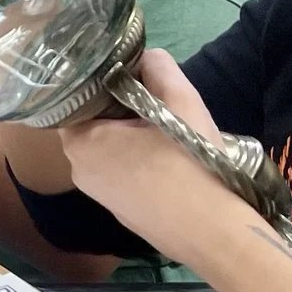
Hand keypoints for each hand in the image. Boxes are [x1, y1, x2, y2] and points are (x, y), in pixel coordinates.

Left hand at [47, 49, 241, 261]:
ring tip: (164, 130)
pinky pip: (121, 177)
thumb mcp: (180, 102)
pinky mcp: (120, 214)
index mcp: (80, 142)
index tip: (128, 77)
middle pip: (92, 126)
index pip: (75, 100)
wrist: (216, 234)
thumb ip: (158, 68)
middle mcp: (79, 170)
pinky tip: (167, 162)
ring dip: (131, 138)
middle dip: (119, 111)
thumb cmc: (192, 165)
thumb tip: (146, 56)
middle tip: (153, 101)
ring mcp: (98, 196)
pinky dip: (138, 164)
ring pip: (109, 152)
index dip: (101, 85)